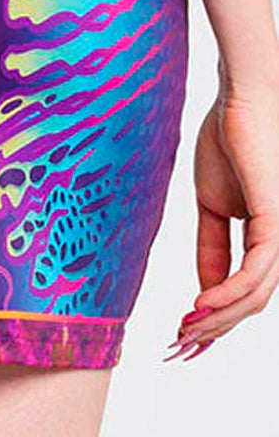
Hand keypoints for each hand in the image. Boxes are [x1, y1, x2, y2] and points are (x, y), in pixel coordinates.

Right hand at [167, 57, 278, 360]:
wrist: (239, 100)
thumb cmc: (229, 140)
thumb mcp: (213, 205)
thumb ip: (212, 248)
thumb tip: (204, 292)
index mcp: (267, 238)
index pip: (245, 292)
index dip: (216, 320)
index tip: (183, 338)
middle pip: (250, 303)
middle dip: (214, 331)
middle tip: (179, 348)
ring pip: (255, 296)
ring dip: (218, 320)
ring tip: (184, 332)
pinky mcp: (277, 223)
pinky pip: (256, 273)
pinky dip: (227, 295)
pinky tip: (200, 307)